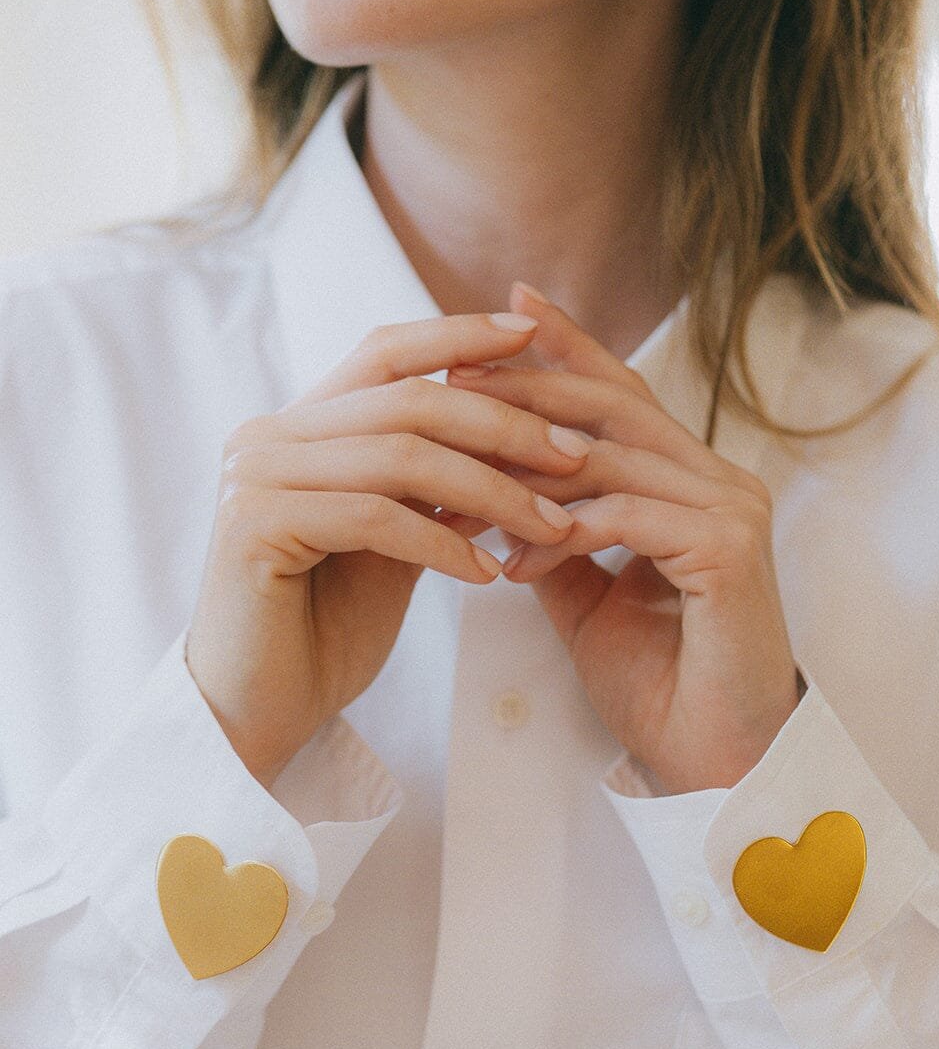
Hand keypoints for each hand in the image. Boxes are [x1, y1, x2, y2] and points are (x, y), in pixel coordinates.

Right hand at [185, 311, 585, 786]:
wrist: (257, 713)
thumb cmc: (324, 632)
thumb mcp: (394, 543)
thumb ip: (432, 487)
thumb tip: (517, 440)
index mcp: (297, 427)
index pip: (384, 354)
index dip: (458, 335)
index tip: (532, 336)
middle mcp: (266, 437)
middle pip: (405, 400)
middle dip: (503, 426)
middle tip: (577, 458)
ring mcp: (252, 477)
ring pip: (398, 456)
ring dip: (491, 491)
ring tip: (555, 527)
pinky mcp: (251, 527)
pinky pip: (373, 517)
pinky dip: (441, 542)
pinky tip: (487, 574)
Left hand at [445, 283, 803, 793]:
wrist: (714, 764)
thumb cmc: (660, 685)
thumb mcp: (588, 599)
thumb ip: (556, 540)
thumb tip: (496, 498)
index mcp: (695, 484)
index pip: (624, 397)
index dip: (563, 352)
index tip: (495, 319)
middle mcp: (723, 482)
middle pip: (616, 406)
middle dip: (528, 389)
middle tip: (450, 382)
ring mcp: (733, 511)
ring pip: (615, 457)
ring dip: (524, 473)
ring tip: (455, 489)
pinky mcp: (729, 551)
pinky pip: (628, 516)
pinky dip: (562, 532)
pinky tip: (511, 561)